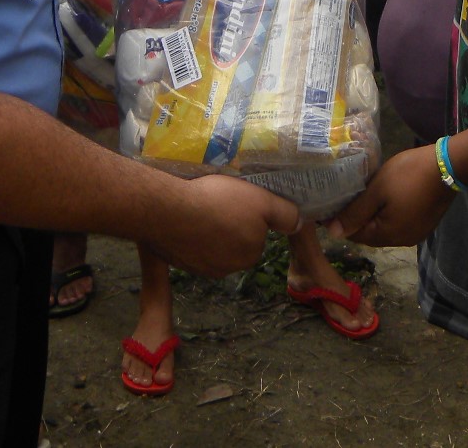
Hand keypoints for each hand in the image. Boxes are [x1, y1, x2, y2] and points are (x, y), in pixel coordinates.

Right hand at [145, 174, 300, 277]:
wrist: (168, 210)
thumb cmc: (218, 202)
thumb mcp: (261, 201)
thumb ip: (285, 214)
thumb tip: (299, 223)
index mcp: (248, 255)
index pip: (256, 235)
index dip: (249, 215)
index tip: (237, 200)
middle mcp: (227, 269)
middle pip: (235, 242)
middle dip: (229, 224)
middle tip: (218, 200)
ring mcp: (200, 268)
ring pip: (212, 245)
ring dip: (208, 229)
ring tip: (199, 206)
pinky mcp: (179, 263)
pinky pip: (191, 247)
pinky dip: (189, 234)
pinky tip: (184, 217)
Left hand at [328, 145, 453, 247]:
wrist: (448, 165)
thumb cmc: (408, 175)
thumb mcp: (377, 190)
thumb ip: (355, 213)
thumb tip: (334, 234)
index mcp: (389, 235)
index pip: (356, 236)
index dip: (341, 222)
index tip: (329, 206)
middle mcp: (403, 240)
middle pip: (371, 234)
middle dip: (357, 219)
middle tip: (345, 198)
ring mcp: (416, 233)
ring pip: (385, 229)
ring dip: (374, 217)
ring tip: (363, 196)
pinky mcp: (425, 223)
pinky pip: (399, 223)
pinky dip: (388, 214)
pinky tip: (385, 198)